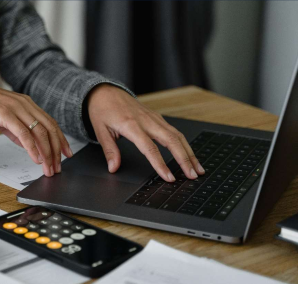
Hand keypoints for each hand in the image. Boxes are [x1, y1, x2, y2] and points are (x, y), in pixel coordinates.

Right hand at [0, 80, 72, 176]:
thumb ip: (19, 131)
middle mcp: (26, 105)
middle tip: (58, 166)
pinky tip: (35, 159)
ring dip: (46, 152)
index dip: (61, 139)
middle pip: (49, 128)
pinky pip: (24, 133)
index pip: (51, 123)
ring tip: (48, 167)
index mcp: (28, 105)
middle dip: (56, 150)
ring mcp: (17, 108)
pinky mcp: (6, 114)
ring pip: (39, 132)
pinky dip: (32, 148)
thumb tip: (30, 146)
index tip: (67, 153)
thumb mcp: (6, 120)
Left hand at [87, 84, 204, 181]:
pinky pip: (174, 131)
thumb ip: (109, 150)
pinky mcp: (157, 118)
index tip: (169, 177)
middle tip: (192, 175)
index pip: (149, 148)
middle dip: (184, 159)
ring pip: (177, 136)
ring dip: (189, 153)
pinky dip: (184, 144)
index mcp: (131, 125)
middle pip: (171, 141)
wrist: (106, 91)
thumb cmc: (102, 110)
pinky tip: (190, 155)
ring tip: (197, 169)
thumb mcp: (100, 130)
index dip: (160, 164)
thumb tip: (113, 168)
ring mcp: (154, 118)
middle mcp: (147, 121)